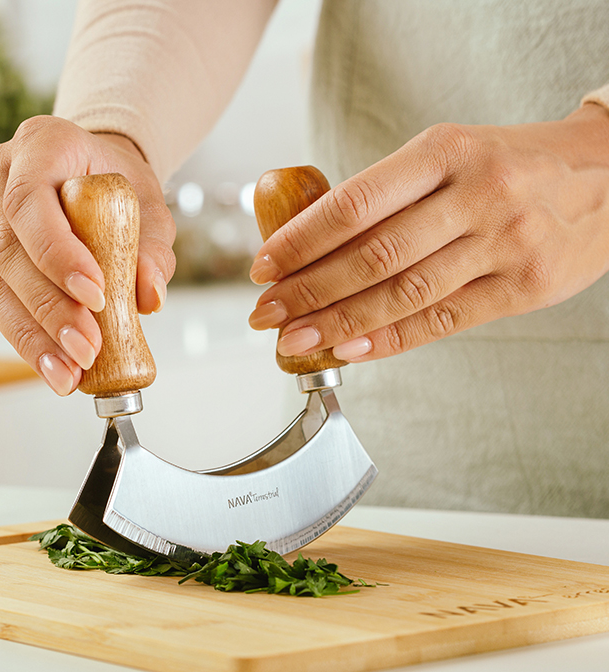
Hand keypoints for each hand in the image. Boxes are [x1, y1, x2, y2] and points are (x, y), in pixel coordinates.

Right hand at [0, 116, 174, 394]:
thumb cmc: (120, 189)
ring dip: (32, 335)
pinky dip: (25, 337)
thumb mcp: (150, 208)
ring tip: (68, 373)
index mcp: (43, 145)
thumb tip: (150, 298)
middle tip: (86, 349)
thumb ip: (153, 249)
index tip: (96, 295)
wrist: (94, 177)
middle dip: (49, 308)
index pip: (31, 201)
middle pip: (7, 248)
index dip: (57, 253)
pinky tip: (53, 366)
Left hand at [248, 104, 608, 361]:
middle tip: (267, 312)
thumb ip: (392, 197)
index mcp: (446, 152)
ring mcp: (505, 244)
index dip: (300, 241)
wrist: (605, 175)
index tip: (264, 266)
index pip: (354, 204)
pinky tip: (351, 350)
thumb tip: (316, 247)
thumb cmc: (509, 165)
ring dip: (340, 323)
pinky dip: (390, 340)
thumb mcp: (450, 155)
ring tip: (296, 338)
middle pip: (373, 256)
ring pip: (404, 295)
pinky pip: (443, 321)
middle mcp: (476, 196)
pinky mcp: (524, 287)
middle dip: (309, 290)